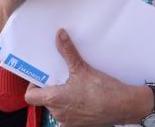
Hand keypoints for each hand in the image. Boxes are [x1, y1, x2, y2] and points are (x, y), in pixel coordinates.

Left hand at [25, 29, 146, 126]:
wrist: (124, 106)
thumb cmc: (103, 91)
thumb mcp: (82, 68)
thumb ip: (67, 52)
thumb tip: (59, 36)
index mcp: (54, 100)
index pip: (30, 96)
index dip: (33, 85)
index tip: (41, 76)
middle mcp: (58, 114)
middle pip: (45, 100)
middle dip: (51, 87)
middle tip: (61, 75)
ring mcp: (69, 122)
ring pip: (57, 107)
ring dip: (62, 97)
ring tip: (74, 84)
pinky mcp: (79, 125)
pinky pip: (69, 114)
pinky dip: (72, 106)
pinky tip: (83, 96)